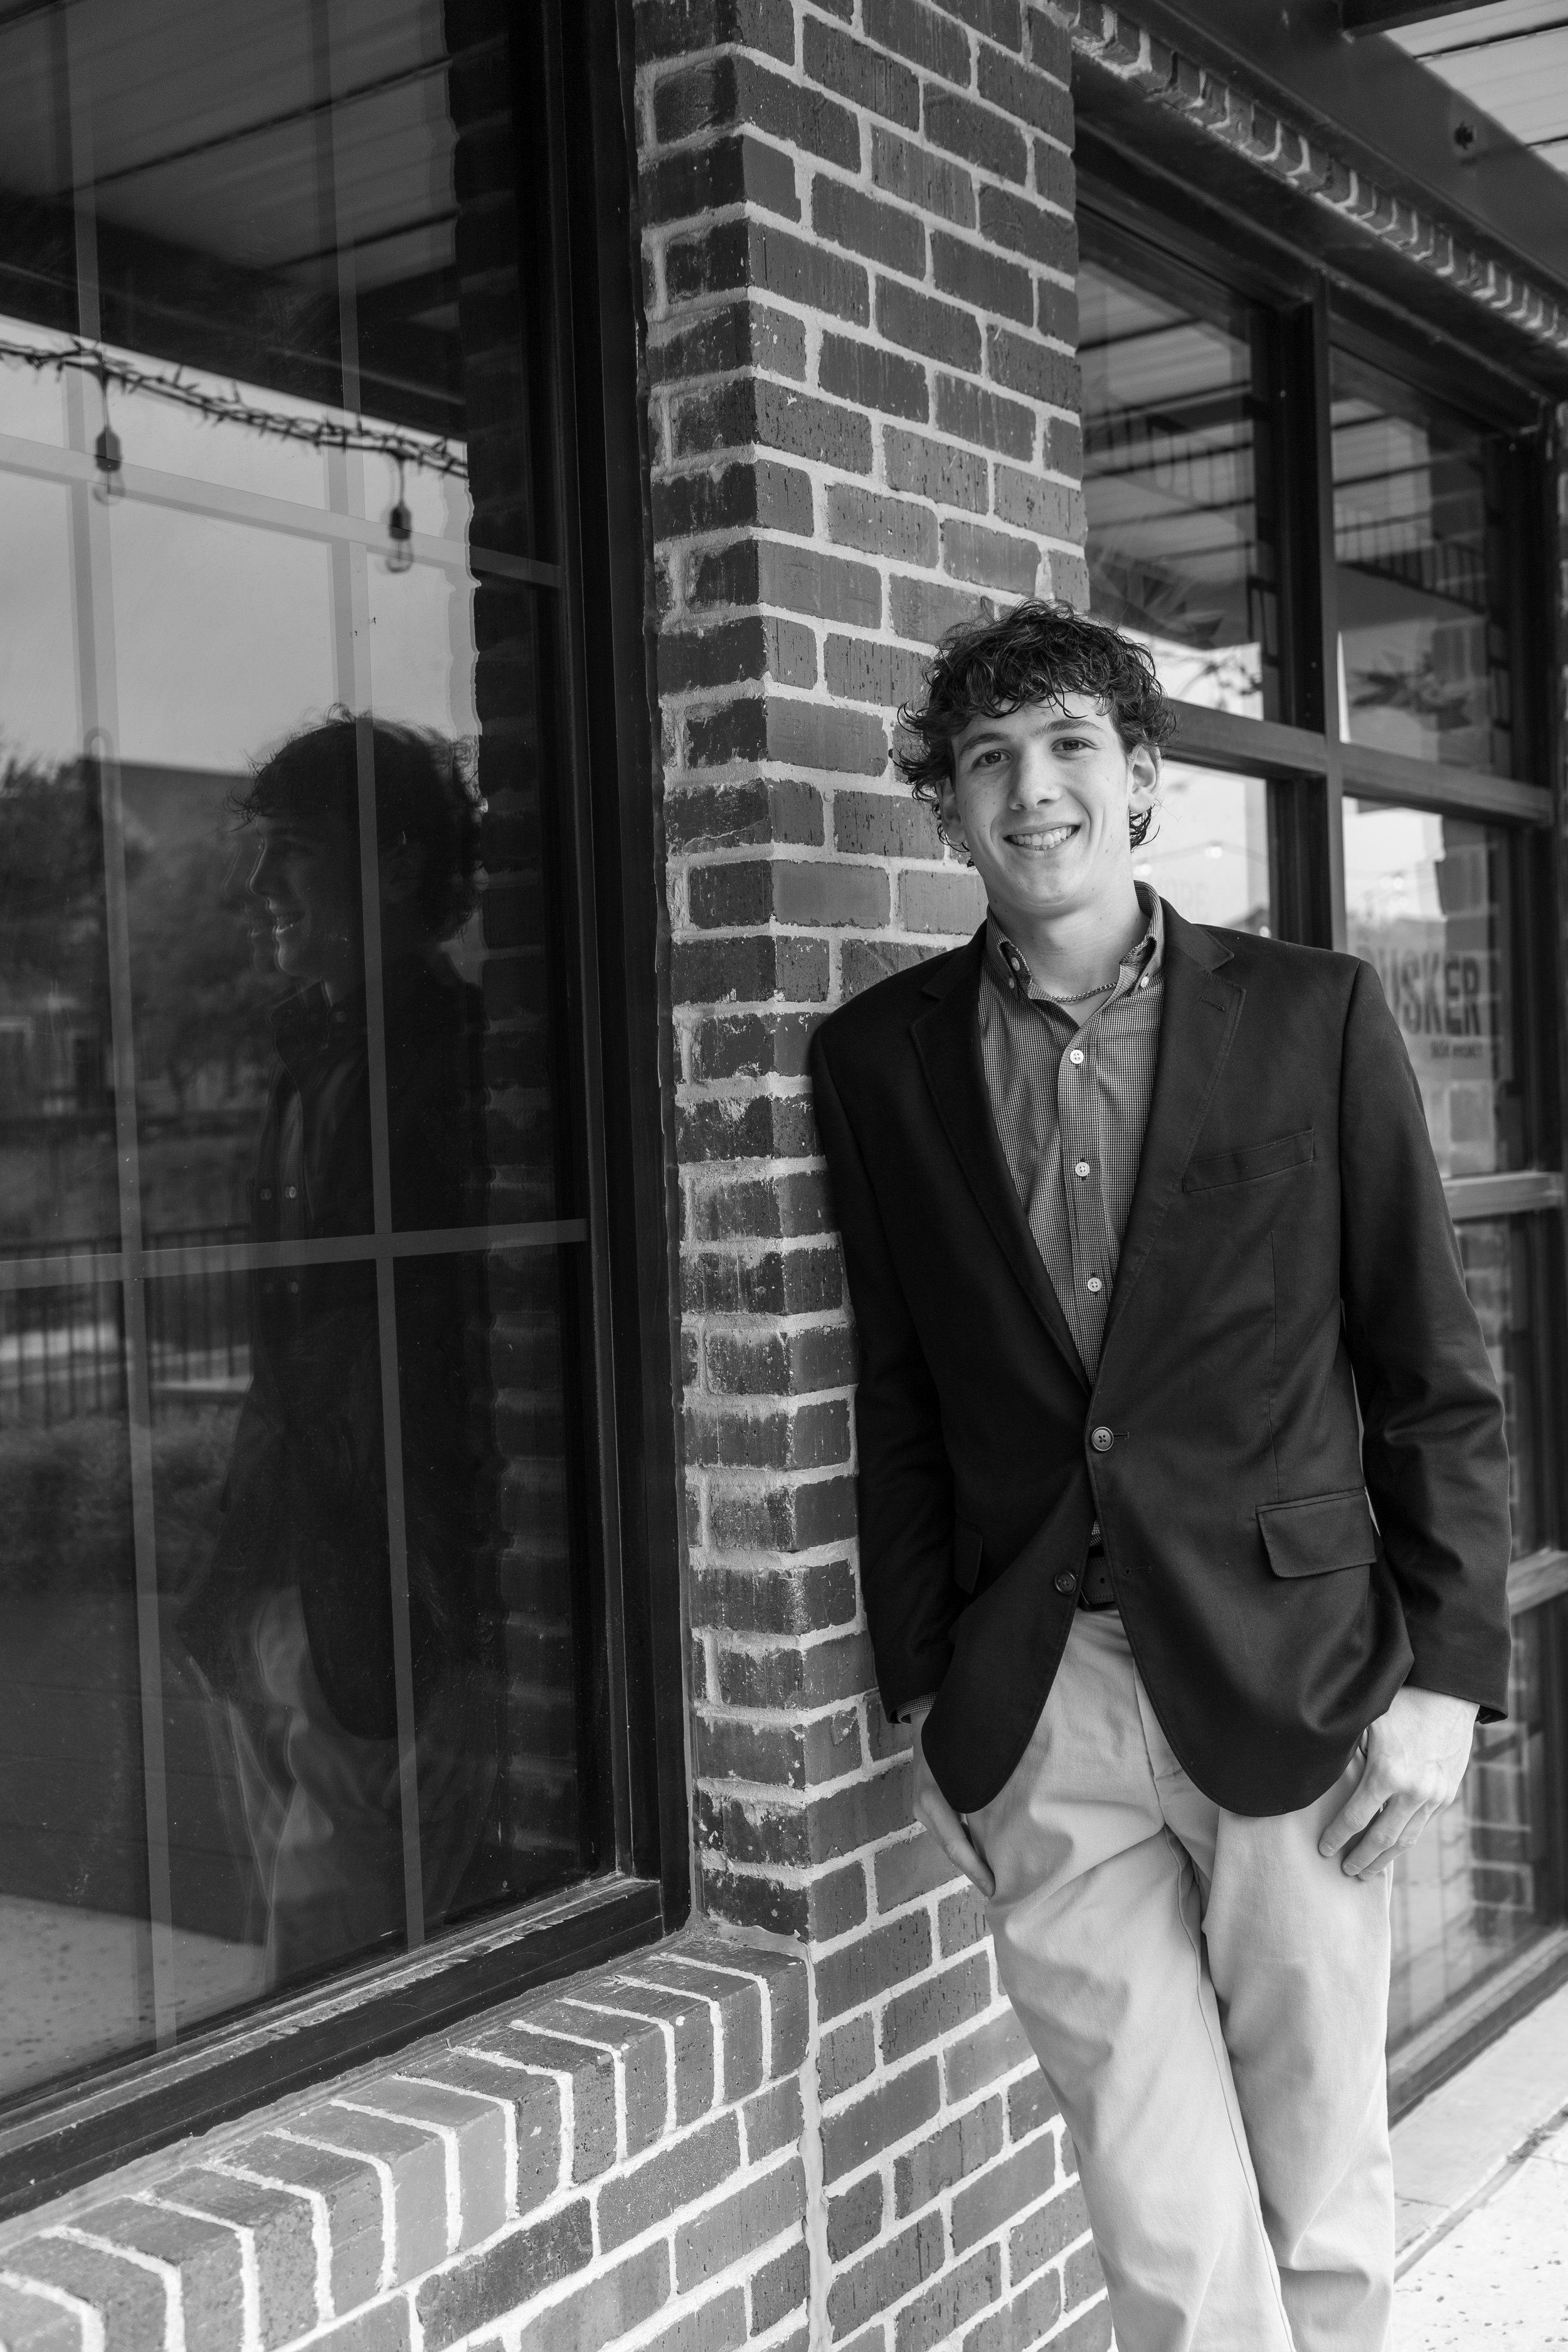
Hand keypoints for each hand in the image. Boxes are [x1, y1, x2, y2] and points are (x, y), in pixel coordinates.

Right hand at [908, 1698, 994, 1898]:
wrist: (926, 1710)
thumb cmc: (950, 1733)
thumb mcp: (964, 1762)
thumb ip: (981, 1789)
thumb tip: (1007, 1821)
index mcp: (931, 1800)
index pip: (955, 1845)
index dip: (975, 1869)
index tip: (995, 1889)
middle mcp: (924, 1807)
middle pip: (952, 1848)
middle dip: (974, 1870)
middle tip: (1000, 1891)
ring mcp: (923, 1805)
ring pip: (950, 1841)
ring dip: (970, 1858)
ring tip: (994, 1877)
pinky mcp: (928, 1803)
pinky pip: (948, 1829)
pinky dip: (964, 1843)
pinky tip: (982, 1852)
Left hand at [1319, 1686, 1478, 1878]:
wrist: (1451, 1693)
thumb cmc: (1402, 1701)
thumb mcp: (1368, 1721)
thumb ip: (1347, 1751)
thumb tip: (1317, 1770)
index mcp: (1388, 1774)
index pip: (1355, 1818)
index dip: (1337, 1837)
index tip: (1323, 1849)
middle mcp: (1414, 1791)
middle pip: (1382, 1839)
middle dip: (1361, 1859)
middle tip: (1345, 1872)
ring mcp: (1435, 1796)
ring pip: (1407, 1839)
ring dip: (1385, 1858)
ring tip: (1368, 1871)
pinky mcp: (1447, 1794)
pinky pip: (1422, 1824)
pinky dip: (1405, 1838)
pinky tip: (1392, 1845)